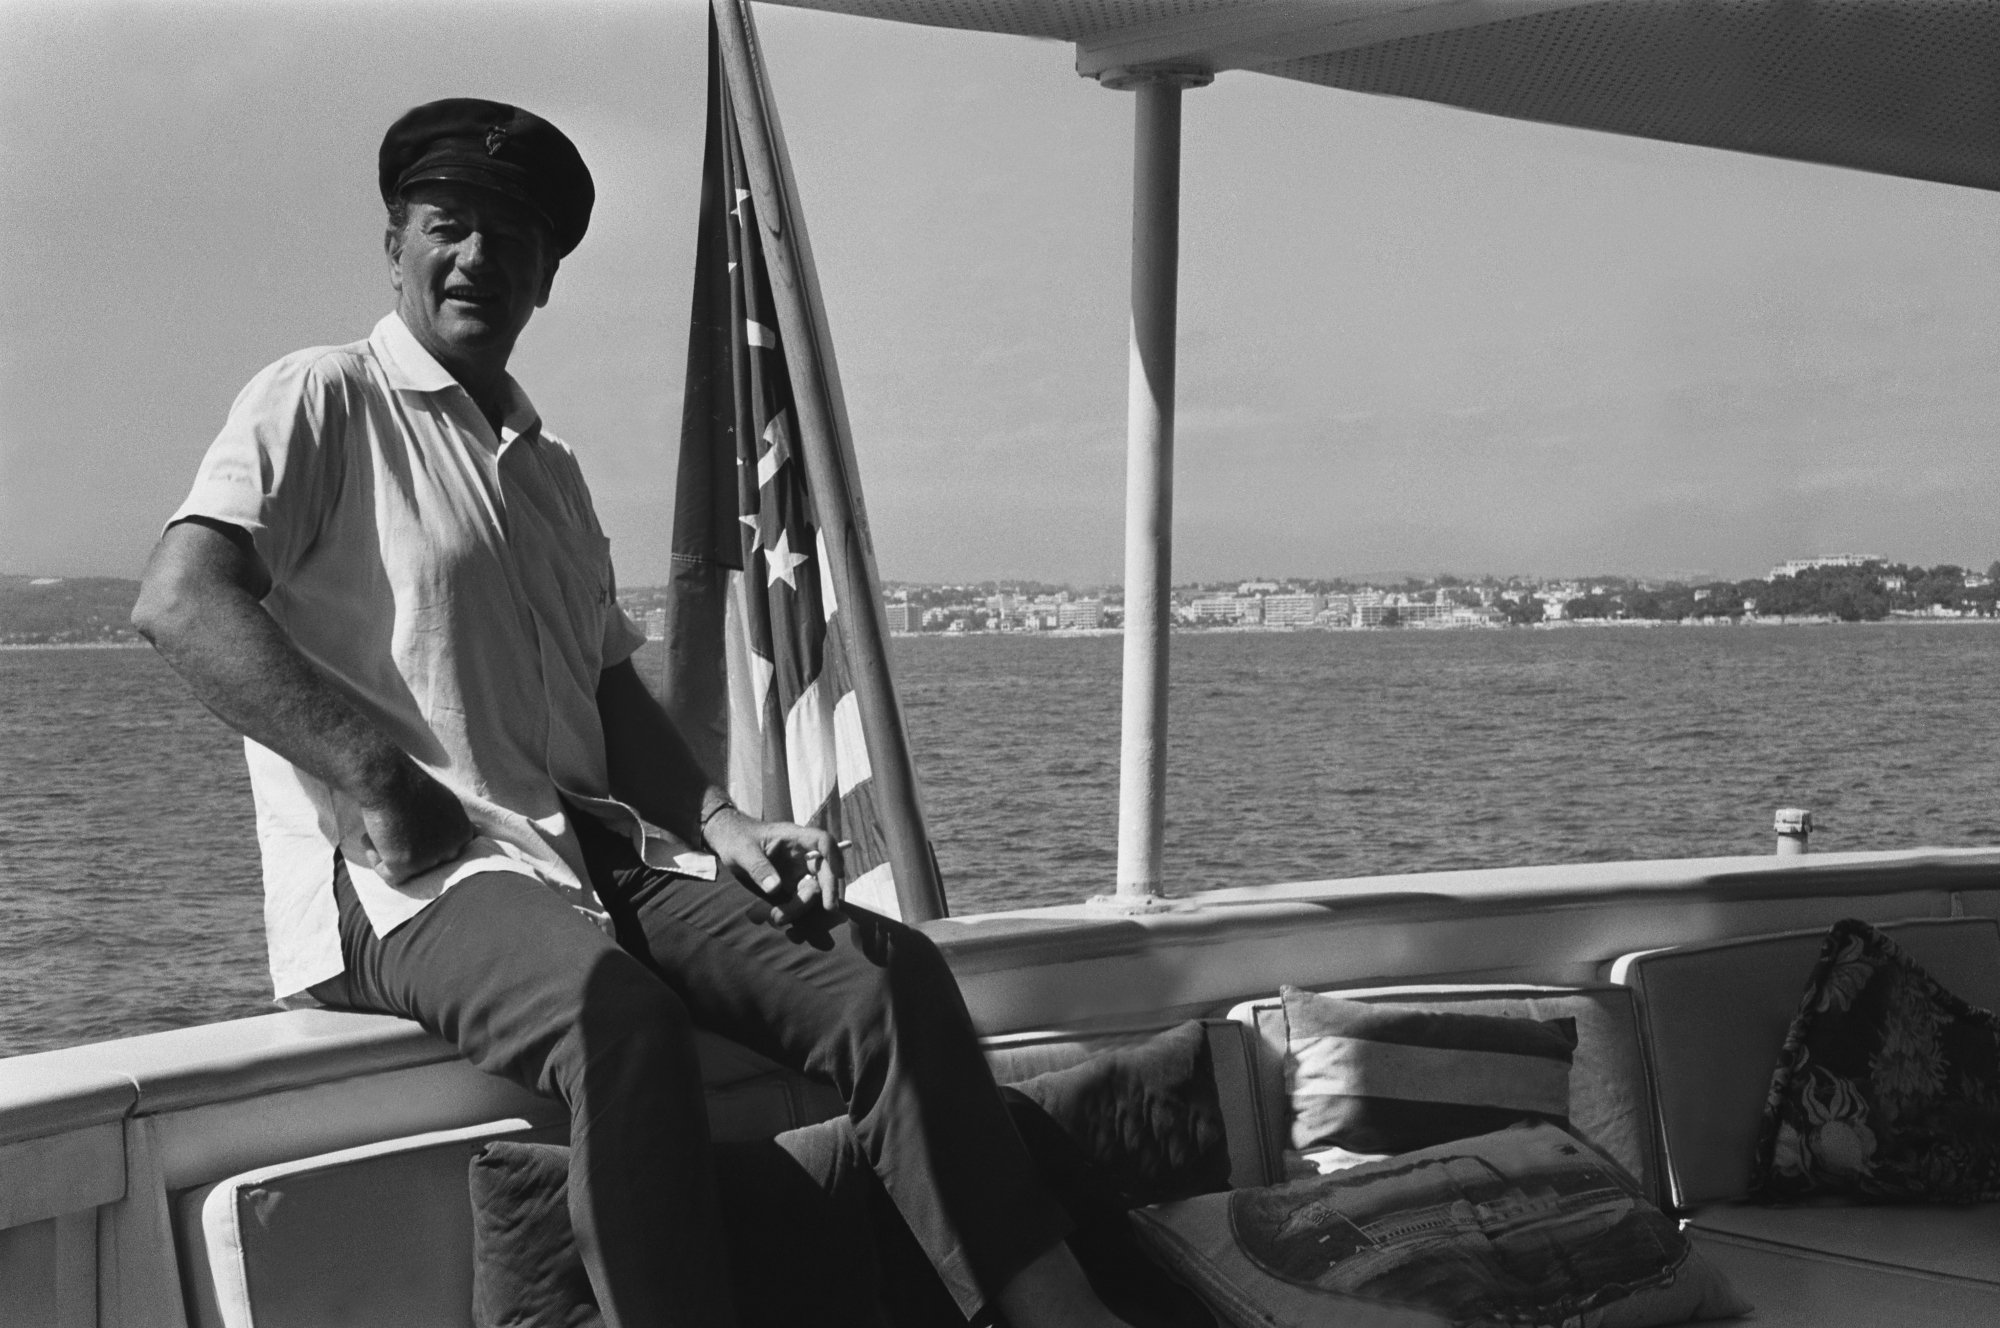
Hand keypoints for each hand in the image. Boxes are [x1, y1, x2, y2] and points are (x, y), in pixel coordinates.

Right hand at [353, 761, 475, 884]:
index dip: (423, 844)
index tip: (407, 832)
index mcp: (463, 832)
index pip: (446, 853)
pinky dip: (375, 860)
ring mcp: (430, 859)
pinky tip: (369, 839)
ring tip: (379, 830)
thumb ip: (446, 825)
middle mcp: (452, 848)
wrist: (387, 779)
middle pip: (427, 864)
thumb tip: (434, 841)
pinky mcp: (407, 865)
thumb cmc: (408, 784)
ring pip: (407, 870)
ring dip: (389, 853)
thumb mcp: (443, 803)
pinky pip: (388, 875)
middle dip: (407, 851)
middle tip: (392, 832)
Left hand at [703, 807, 843, 922]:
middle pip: (825, 870)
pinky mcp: (790, 885)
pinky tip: (777, 918)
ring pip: (812, 890)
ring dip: (801, 907)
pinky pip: (799, 900)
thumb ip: (759, 867)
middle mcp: (802, 854)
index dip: (835, 856)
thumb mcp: (743, 850)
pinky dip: (792, 911)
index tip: (838, 875)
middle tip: (829, 909)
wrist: (728, 842)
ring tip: (776, 919)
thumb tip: (775, 888)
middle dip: (828, 889)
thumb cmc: (737, 838)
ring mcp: (797, 871)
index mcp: (794, 837)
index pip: (823, 841)